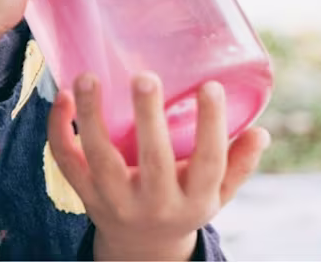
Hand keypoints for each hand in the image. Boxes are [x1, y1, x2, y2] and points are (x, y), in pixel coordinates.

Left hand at [47, 72, 269, 260]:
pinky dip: (59, 130)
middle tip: (145, 77)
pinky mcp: (85, 195)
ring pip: (100, 159)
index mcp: (193, 201)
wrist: (140, 249)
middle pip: (152, 162)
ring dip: (92, 117)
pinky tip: (62, 96)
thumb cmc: (183, 204)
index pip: (208, 164)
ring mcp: (115, 201)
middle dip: (148, 119)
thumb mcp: (216, 194)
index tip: (212, 86)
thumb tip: (262, 131)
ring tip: (89, 77)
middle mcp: (154, 204)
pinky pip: (67, 163)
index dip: (212, 126)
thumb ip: (238, 164)